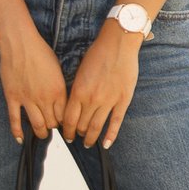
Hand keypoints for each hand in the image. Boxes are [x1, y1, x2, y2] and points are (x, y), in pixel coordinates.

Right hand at [0, 24, 65, 142]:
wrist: (19, 43)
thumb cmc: (40, 51)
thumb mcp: (57, 69)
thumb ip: (60, 87)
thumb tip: (60, 99)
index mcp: (58, 91)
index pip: (65, 115)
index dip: (65, 122)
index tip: (65, 123)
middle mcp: (44, 98)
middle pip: (52, 122)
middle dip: (54, 128)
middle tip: (54, 129)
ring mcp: (27, 100)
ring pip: (37, 125)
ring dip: (41, 132)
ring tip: (42, 134)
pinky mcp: (13, 98)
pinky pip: (15, 119)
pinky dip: (17, 132)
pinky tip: (20, 139)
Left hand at [62, 23, 140, 146]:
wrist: (118, 44)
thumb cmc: (97, 54)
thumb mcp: (80, 72)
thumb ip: (76, 90)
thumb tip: (71, 106)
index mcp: (78, 91)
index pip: (68, 119)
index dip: (65, 130)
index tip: (65, 134)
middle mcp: (92, 99)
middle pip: (81, 125)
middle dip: (76, 134)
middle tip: (76, 138)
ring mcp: (108, 101)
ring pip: (96, 127)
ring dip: (90, 138)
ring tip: (88, 143)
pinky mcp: (123, 100)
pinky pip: (115, 122)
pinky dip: (110, 136)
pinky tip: (106, 144)